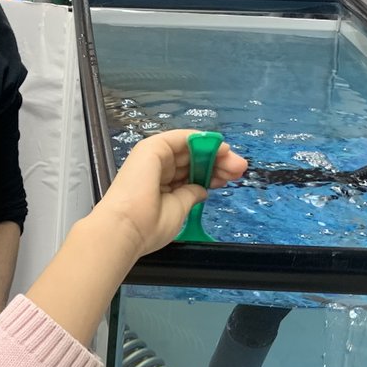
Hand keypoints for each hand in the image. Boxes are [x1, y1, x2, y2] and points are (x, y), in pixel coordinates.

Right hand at [94, 130, 247, 258]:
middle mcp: (155, 168)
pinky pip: (182, 138)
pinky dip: (201, 140)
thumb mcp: (178, 210)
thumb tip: (201, 189)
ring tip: (236, 163)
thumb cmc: (147, 226)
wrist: (126, 228)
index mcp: (159, 185)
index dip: (212, 173)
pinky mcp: (152, 148)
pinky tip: (219, 148)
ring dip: (215, 153)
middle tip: (240, 169)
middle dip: (218, 162)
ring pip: (189, 148)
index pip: (190, 173)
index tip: (230, 179)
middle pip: (192, 159)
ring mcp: (153, 156)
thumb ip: (190, 195)